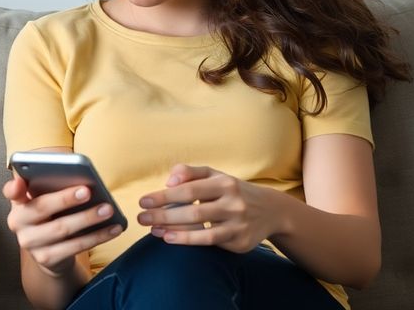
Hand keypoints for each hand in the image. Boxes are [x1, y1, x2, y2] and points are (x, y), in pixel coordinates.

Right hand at [3, 174, 123, 276]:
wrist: (49, 253)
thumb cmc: (50, 217)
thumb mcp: (45, 201)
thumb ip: (51, 187)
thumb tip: (80, 181)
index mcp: (18, 203)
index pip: (10, 191)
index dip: (14, 188)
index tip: (20, 182)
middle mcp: (18, 223)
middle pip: (42, 208)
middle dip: (65, 199)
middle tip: (87, 191)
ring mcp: (30, 243)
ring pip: (62, 228)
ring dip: (87, 218)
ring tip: (108, 209)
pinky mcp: (46, 259)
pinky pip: (75, 246)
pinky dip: (97, 236)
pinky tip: (112, 228)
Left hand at [136, 164, 280, 252]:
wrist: (271, 211)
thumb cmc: (232, 191)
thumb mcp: (215, 175)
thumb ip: (189, 172)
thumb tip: (169, 180)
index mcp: (224, 183)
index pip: (189, 189)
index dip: (164, 196)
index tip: (143, 201)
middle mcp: (233, 203)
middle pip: (193, 211)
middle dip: (163, 215)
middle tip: (141, 218)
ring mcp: (238, 224)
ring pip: (202, 229)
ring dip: (173, 230)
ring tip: (153, 230)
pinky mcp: (240, 241)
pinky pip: (210, 242)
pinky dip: (188, 240)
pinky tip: (170, 239)